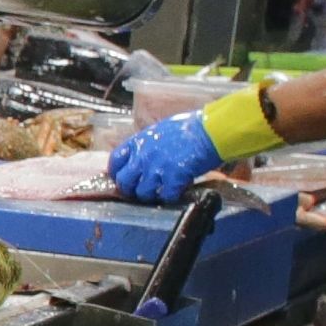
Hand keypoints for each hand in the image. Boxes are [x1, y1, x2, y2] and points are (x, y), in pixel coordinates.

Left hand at [110, 111, 224, 203]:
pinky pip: (165, 197)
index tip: (122, 177)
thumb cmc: (189, 128)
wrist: (209, 132)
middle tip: (140, 190)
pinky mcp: (172, 180)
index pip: (115, 161)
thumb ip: (147, 145)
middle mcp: (143, 156)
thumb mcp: (160, 131)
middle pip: (124, 182)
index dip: (117, 172)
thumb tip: (141, 157)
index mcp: (139, 141)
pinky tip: (176, 191)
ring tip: (160, 192)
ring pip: (142, 193)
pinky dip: (170, 197)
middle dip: (131, 189)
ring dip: (151, 195)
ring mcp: (157, 169)